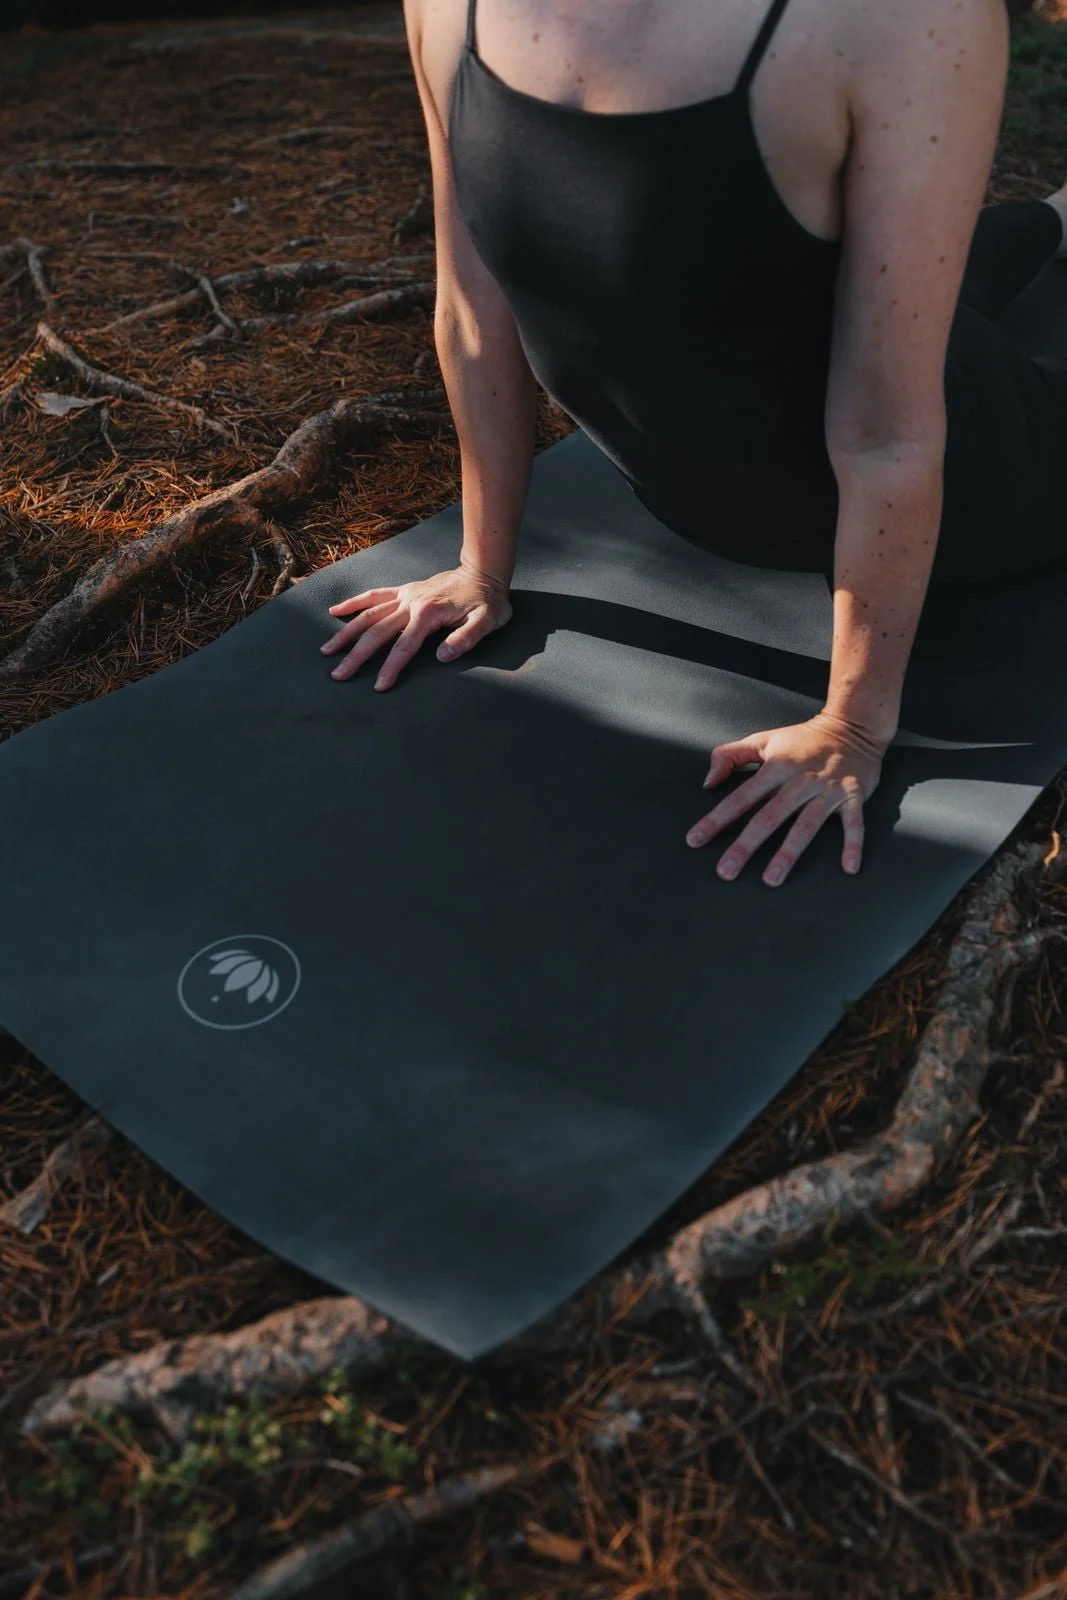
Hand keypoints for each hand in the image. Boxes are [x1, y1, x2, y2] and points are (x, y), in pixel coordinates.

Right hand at [321, 558, 512, 689]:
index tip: (379, 687)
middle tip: (338, 675)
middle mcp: (411, 603)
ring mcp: (405, 595)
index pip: (404, 646)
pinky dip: (354, 603)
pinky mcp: (404, 591)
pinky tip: (334, 611)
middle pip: (377, 632)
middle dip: (356, 656)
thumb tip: (442, 656)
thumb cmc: (488, 601)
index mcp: (428, 614)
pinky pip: (374, 596)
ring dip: (346, 633)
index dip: (391, 668)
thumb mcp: (488, 622)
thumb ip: (466, 639)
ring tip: (327, 650)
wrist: (483, 571)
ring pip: (369, 615)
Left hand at [685, 710, 887, 885]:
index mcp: (776, 767)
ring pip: (806, 825)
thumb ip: (729, 756)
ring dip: (789, 853)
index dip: (716, 819)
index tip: (696, 840)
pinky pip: (854, 823)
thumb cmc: (803, 739)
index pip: (740, 797)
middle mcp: (800, 780)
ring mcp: (828, 790)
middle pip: (769, 817)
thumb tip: (708, 781)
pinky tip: (848, 868)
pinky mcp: (853, 796)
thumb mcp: (763, 739)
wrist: (853, 725)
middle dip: (746, 845)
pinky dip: (853, 845)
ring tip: (772, 879)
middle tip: (726, 871)